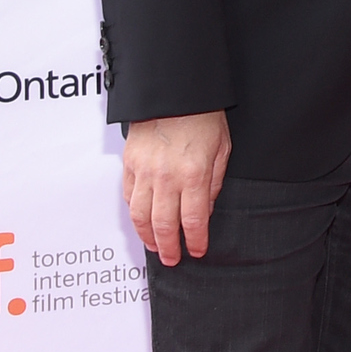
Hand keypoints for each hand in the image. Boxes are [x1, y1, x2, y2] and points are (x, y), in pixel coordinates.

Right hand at [122, 110, 231, 265]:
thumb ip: (213, 183)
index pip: (193, 220)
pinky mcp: (129, 165)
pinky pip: (128, 198)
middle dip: (169, 247)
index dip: (195, 240)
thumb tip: (204, 211)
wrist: (175, 92)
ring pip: (140, 216)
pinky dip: (134, 215)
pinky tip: (142, 223)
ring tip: (155, 248)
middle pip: (164, 225)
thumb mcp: (222, 149)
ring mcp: (144, 172)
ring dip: (147, 237)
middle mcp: (166, 178)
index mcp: (193, 174)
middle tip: (173, 259)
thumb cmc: (203, 116)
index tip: (197, 251)